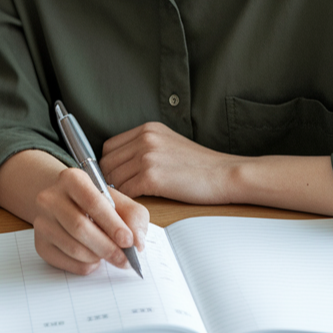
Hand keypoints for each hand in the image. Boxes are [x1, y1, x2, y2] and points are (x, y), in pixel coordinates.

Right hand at [32, 165, 148, 274]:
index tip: (128, 241)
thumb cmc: (96, 203)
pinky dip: (85, 266)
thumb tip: (137, 243)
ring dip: (97, 257)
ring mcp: (41, 221)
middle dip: (107, 247)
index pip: (93, 202)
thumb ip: (134, 218)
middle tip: (124, 260)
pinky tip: (93, 258)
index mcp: (72, 179)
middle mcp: (50, 197)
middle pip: (79, 227)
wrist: (65, 204)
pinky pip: (66, 262)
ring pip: (73, 248)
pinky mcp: (39, 243)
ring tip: (108, 254)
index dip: (113, 224)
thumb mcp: (119, 201)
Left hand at [100, 122, 239, 202]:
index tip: (114, 178)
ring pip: (113, 178)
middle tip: (118, 193)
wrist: (225, 174)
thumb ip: (143, 147)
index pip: (109, 147)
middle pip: (107, 162)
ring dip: (118, 191)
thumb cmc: (200, 165)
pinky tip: (138, 202)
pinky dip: (128, 199)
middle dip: (109, 180)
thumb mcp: (168, 143)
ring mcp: (147, 157)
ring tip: (129, 199)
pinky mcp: (152, 177)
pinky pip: (126, 191)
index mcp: (147, 129)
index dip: (108, 165)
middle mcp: (144, 139)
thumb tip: (120, 164)